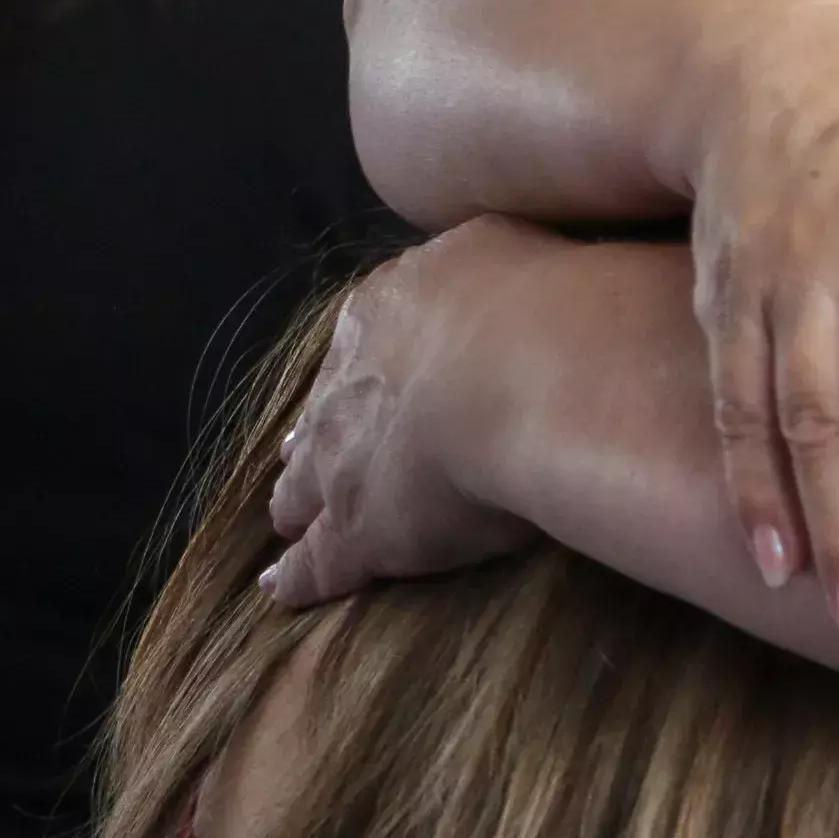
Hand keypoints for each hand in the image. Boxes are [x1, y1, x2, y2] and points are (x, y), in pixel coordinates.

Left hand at [263, 221, 554, 605]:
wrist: (544, 378)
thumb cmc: (553, 305)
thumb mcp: (515, 249)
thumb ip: (491, 264)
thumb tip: (505, 270)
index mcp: (391, 307)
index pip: (367, 340)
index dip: (369, 365)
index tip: (371, 381)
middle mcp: (351, 379)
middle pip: (325, 413)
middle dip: (322, 433)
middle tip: (313, 452)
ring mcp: (344, 457)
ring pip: (304, 483)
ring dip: (300, 499)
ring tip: (290, 518)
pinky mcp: (359, 531)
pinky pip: (318, 560)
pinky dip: (301, 575)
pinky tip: (285, 589)